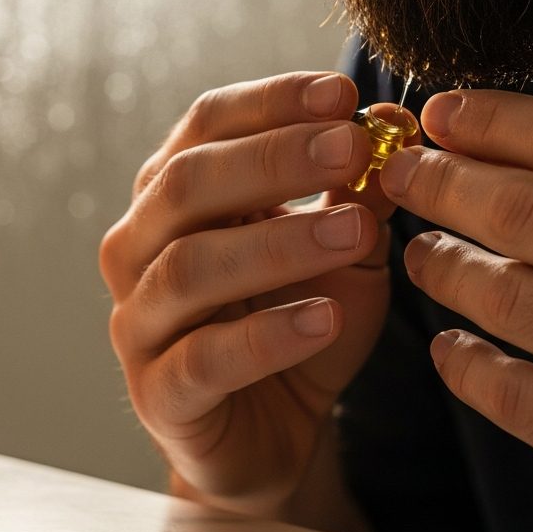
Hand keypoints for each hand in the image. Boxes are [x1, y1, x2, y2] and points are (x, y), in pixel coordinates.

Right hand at [99, 72, 415, 517]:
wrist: (273, 437)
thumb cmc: (297, 326)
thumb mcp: (345, 253)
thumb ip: (360, 193)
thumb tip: (393, 122)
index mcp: (172, 197)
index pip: (204, 125)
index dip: (271, 102)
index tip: (344, 93)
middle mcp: (139, 249)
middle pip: (187, 185)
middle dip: (274, 159)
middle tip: (353, 149)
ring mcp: (140, 324)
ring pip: (189, 268)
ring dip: (277, 243)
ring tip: (354, 232)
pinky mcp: (161, 395)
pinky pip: (204, 359)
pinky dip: (268, 336)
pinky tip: (325, 319)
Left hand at [380, 19, 532, 531]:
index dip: (493, 120)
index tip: (442, 114)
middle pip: (521, 206)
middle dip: (442, 180)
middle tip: (399, 172)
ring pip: (502, 293)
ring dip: (443, 265)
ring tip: (417, 250)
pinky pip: (509, 392)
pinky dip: (466, 362)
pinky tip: (450, 346)